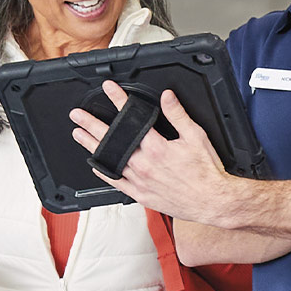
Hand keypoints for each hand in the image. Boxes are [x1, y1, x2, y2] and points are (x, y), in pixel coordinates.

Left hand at [70, 81, 233, 223]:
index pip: (132, 119)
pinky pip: (116, 183)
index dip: (118, 100)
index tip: (108, 89)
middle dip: (92, 124)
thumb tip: (167, 96)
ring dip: (92, 146)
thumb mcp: (196, 136)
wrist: (212, 201)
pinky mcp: (141, 195)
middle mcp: (144, 165)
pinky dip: (104, 173)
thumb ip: (178, 115)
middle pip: (112, 141)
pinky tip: (95, 165)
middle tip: (78, 116)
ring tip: (79, 135)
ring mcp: (140, 181)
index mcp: (157, 148)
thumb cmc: (206, 172)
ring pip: (109, 161)